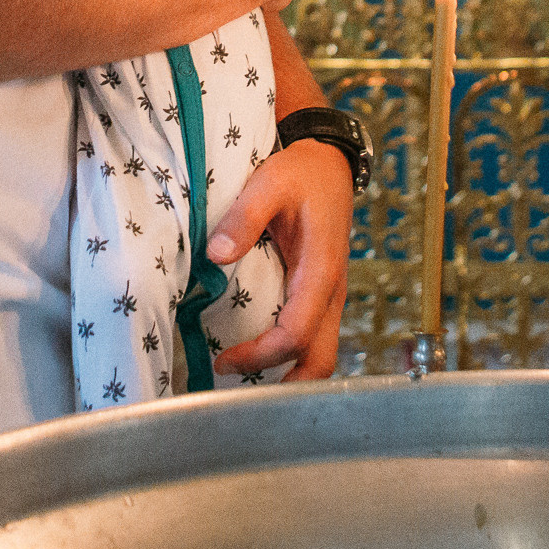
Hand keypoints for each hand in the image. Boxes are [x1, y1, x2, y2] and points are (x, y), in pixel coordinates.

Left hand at [207, 128, 350, 379]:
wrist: (329, 164)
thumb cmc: (302, 174)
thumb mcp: (269, 184)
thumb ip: (244, 218)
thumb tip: (216, 256)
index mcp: (321, 271)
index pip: (297, 333)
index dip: (262, 355)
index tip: (225, 359)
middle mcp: (332, 291)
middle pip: (321, 361)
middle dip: (285, 384)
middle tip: (235, 380)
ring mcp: (330, 296)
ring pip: (320, 354)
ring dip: (287, 372)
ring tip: (242, 373)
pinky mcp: (321, 294)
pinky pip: (311, 336)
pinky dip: (289, 354)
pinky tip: (256, 351)